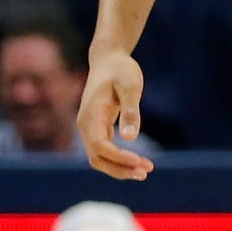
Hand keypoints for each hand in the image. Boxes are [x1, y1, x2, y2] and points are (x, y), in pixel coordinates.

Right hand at [79, 50, 152, 178]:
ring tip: (145, 171)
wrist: (108, 59)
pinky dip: (118, 160)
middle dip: (120, 169)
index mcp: (91, 114)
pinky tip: (137, 162)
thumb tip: (130, 138)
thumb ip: (130, 110)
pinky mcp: (96, 128)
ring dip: (119, 168)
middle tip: (146, 172)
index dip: (119, 157)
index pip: (100, 145)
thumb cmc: (120, 69)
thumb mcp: (130, 85)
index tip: (140, 161)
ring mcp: (88, 128)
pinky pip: (103, 152)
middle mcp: (85, 124)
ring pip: (98, 158)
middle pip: (97, 158)